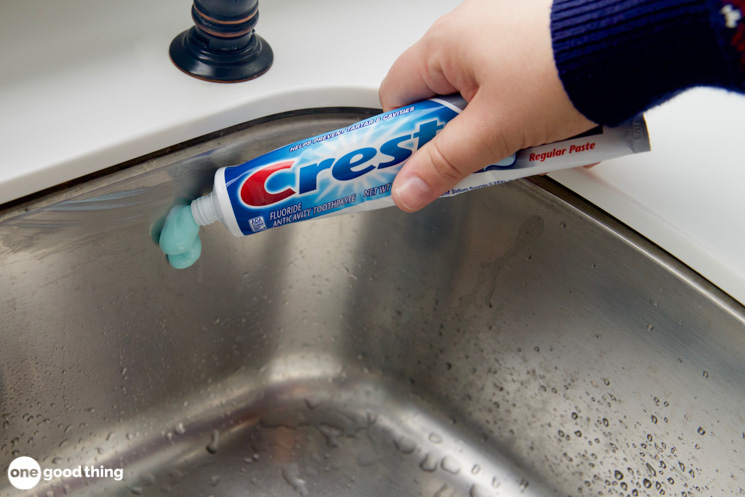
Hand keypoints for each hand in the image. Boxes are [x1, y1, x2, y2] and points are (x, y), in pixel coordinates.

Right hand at [379, 0, 596, 211]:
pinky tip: (544, 127)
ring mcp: (502, 33)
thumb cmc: (562, 69)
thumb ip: (444, 164)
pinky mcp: (532, 43)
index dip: (402, 137)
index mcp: (443, 44)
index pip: (396, 97)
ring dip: (493, 129)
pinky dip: (521, 112)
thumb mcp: (492, 131)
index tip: (417, 167)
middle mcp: (467, 31)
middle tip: (479, 158)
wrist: (633, 38)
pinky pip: (510, 87)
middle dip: (459, 137)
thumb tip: (406, 191)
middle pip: (439, 101)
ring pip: (478, 98)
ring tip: (522, 143)